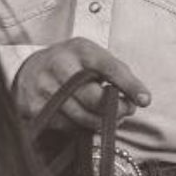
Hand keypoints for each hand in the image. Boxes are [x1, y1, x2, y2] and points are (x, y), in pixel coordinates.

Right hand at [12, 37, 150, 131]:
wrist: (31, 69)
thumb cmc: (72, 64)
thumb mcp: (94, 58)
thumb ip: (118, 75)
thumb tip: (138, 101)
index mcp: (80, 49)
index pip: (109, 67)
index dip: (129, 85)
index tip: (144, 100)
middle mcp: (59, 65)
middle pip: (93, 98)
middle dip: (114, 110)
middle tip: (125, 112)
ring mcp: (44, 87)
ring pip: (81, 117)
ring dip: (99, 122)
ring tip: (105, 116)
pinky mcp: (34, 107)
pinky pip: (66, 126)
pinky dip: (79, 126)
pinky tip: (81, 116)